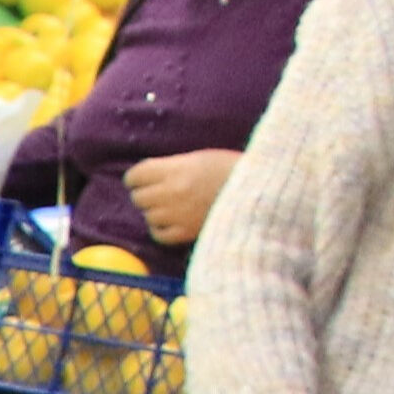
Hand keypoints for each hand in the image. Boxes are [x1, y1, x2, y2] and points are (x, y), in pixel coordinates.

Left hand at [123, 148, 239, 248]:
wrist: (258, 191)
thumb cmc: (230, 169)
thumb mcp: (199, 158)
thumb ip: (172, 166)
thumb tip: (148, 175)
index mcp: (175, 170)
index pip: (135, 176)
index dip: (137, 177)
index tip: (142, 179)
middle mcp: (171, 192)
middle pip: (138, 197)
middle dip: (145, 194)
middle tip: (159, 192)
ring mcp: (177, 214)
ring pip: (148, 216)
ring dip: (155, 212)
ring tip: (171, 207)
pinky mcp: (186, 233)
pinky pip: (158, 235)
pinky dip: (161, 229)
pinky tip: (171, 223)